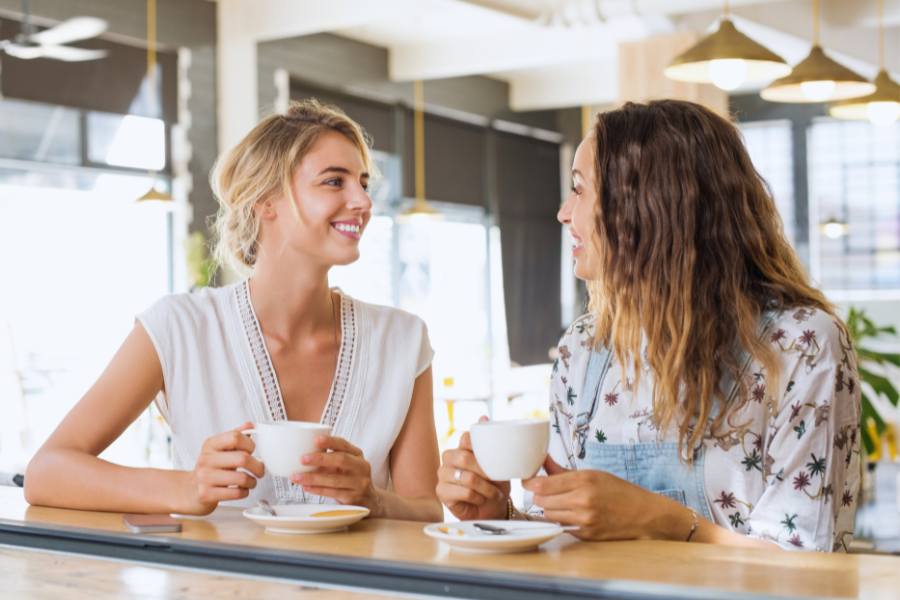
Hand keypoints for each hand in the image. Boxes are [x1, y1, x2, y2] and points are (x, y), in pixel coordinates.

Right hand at [180, 422, 263, 514]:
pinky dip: (244, 492)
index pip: (236, 437)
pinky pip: (236, 493)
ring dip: (252, 482)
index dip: (250, 444)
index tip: (252, 451)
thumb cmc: (211, 468)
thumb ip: (235, 435)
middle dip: (258, 466)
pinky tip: (241, 490)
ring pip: (242, 478)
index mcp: (210, 444)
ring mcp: (204, 477)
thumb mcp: (220, 449)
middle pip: (242, 458)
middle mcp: (206, 459)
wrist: (190, 490)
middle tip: (260, 470)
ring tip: (251, 481)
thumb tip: (251, 425)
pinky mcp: (206, 494)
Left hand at [292, 436, 378, 512]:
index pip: (344, 444)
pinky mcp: (353, 498)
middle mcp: (361, 467)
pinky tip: (306, 487)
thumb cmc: (351, 477)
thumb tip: (304, 451)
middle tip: (302, 459)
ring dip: (313, 478)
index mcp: (357, 454)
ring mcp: (359, 483)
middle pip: (341, 460)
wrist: (369, 499)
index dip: (330, 441)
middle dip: (320, 459)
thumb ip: (331, 457)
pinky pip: (332, 493)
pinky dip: (317, 490)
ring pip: (334, 480)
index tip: (315, 440)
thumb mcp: (347, 464)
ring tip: (297, 476)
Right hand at [436, 420, 508, 520]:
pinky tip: (480, 500)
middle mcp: (449, 458)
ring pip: (466, 477)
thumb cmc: (495, 483)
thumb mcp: (497, 462)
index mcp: (461, 447)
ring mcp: (443, 474)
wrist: (494, 508)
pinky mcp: (441, 491)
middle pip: (463, 457)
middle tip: (496, 480)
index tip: (494, 461)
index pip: (466, 438)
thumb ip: (489, 442)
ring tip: (494, 494)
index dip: (480, 449)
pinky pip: (464, 492)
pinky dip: (478, 498)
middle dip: (485, 471)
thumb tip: (483, 416)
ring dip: (485, 488)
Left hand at [523, 456, 686, 540]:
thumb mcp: (593, 474)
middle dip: (538, 496)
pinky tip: (569, 513)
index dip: (530, 482)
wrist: (644, 514)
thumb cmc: (619, 491)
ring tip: (558, 502)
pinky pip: (561, 526)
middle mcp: (583, 500)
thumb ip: (563, 470)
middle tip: (544, 491)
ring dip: (548, 508)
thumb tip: (542, 460)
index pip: (543, 485)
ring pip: (548, 515)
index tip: (527, 480)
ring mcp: (584, 520)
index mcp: (584, 480)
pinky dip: (560, 519)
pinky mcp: (585, 534)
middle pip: (541, 501)